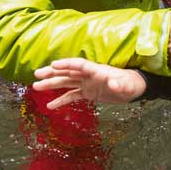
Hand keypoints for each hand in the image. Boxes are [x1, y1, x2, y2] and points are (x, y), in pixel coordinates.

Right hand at [32, 58, 146, 108]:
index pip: (79, 65)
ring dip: (52, 84)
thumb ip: (119, 84)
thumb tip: (112, 83)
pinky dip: (61, 100)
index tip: (54, 65)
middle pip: (68, 72)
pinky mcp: (88, 93)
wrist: (134, 89)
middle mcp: (89, 75)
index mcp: (97, 70)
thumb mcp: (126, 85)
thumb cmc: (131, 84)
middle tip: (37, 74)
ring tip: (36, 86)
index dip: (66, 64)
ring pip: (66, 82)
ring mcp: (87, 84)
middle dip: (52, 72)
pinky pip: (71, 95)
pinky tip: (50, 105)